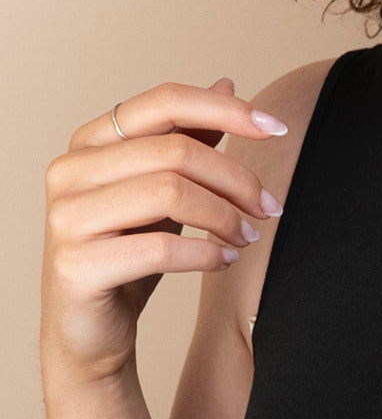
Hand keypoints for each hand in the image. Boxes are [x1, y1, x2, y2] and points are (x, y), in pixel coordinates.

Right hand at [41, 77, 287, 385]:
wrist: (89, 333)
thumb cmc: (128, 253)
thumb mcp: (163, 188)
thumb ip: (188, 136)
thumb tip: (227, 84)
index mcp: (90, 141)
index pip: (165, 101)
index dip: (227, 110)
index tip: (277, 129)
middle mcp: (69, 170)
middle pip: (176, 150)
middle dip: (236, 178)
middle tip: (268, 207)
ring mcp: (66, 218)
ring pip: (170, 192)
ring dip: (225, 216)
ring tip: (247, 236)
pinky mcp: (75, 266)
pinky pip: (161, 247)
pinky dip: (206, 253)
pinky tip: (224, 260)